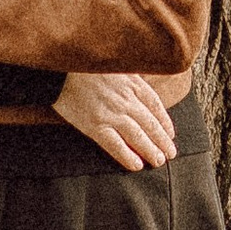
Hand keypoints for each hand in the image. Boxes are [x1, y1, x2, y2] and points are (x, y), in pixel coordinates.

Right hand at [54, 72, 179, 171]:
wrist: (60, 69)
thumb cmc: (86, 65)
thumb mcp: (116, 64)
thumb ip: (130, 76)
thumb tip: (144, 85)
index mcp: (132, 83)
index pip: (155, 105)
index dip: (165, 121)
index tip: (170, 133)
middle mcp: (125, 99)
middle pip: (150, 123)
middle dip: (162, 140)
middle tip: (170, 153)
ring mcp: (111, 113)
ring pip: (138, 136)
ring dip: (151, 150)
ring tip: (159, 161)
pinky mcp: (95, 125)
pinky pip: (116, 145)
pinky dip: (127, 156)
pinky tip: (136, 166)